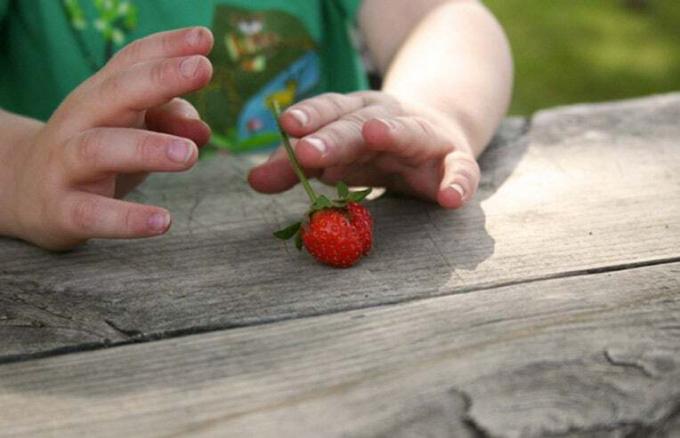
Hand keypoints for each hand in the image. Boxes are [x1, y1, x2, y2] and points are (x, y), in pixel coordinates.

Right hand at [1, 27, 213, 249]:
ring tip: (191, 154)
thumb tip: (202, 129)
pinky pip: (95, 214)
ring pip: (102, 150)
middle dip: (161, 78)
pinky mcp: (64, 211)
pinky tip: (162, 221)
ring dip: (148, 149)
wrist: (21, 191)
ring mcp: (67, 165)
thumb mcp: (132, 129)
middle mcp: (81, 121)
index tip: (204, 38)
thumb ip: (169, 120)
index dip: (167, 47)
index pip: (132, 62)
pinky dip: (128, 219)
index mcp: (101, 96)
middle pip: (117, 93)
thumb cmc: (95, 152)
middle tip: (203, 70)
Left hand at [248, 91, 480, 207]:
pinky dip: (457, 182)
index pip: (329, 111)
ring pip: (409, 132)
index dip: (309, 117)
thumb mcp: (337, 153)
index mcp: (355, 114)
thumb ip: (298, 168)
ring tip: (374, 136)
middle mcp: (388, 118)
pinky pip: (460, 170)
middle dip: (333, 135)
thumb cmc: (377, 148)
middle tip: (306, 151)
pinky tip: (450, 199)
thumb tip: (252, 181)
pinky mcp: (454, 160)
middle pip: (359, 122)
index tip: (286, 126)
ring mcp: (424, 137)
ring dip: (392, 133)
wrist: (439, 132)